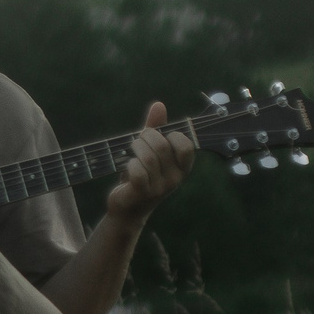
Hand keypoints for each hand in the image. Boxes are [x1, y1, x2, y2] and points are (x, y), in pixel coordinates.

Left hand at [102, 100, 194, 225]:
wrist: (127, 209)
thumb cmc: (140, 176)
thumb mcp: (150, 151)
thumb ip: (156, 129)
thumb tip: (159, 104)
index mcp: (182, 168)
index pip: (186, 145)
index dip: (172, 136)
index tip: (160, 137)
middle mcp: (175, 179)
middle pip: (162, 146)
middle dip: (145, 137)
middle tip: (137, 141)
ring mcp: (160, 188)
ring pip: (148, 157)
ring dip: (135, 148)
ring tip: (131, 150)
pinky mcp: (143, 193)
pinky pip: (137, 171)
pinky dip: (129, 163)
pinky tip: (128, 165)